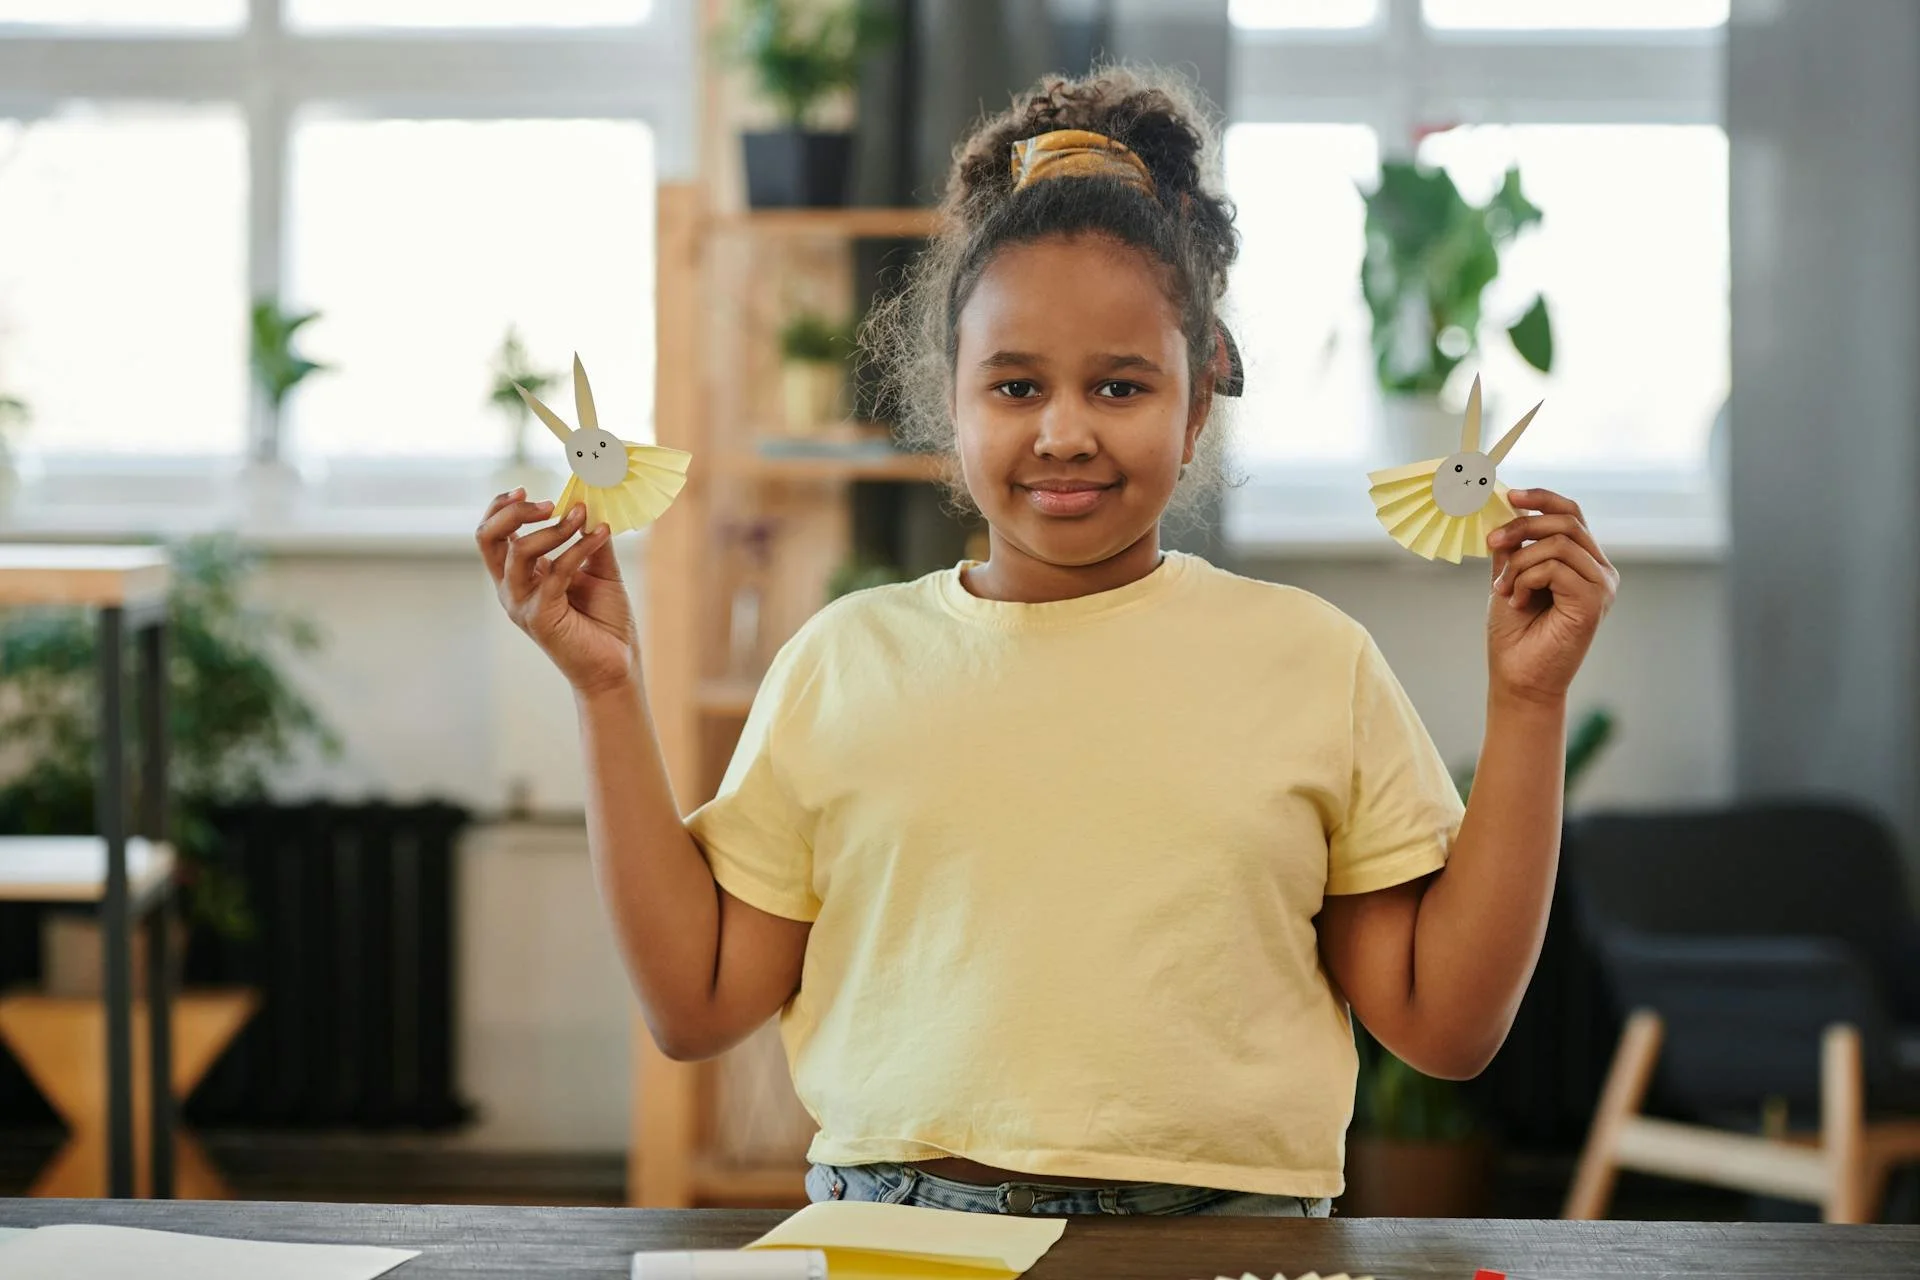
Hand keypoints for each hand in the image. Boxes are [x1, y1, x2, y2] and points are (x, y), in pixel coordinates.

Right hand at [476, 489, 637, 694]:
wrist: (617, 665)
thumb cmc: (604, 621)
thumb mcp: (598, 571)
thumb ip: (588, 541)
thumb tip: (591, 505)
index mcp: (519, 576)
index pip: (491, 534)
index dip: (501, 508)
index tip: (526, 490)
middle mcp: (512, 588)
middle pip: (488, 538)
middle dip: (513, 512)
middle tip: (549, 502)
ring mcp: (522, 603)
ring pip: (519, 552)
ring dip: (553, 528)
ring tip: (582, 516)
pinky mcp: (540, 617)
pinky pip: (555, 571)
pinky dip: (579, 548)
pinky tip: (602, 534)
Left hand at [1485, 488, 1618, 703]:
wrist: (1517, 677)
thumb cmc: (1515, 633)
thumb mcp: (1509, 577)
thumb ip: (1514, 547)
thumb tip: (1505, 508)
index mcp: (1583, 562)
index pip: (1571, 514)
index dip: (1542, 498)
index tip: (1509, 496)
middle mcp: (1599, 571)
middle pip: (1566, 521)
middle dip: (1521, 527)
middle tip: (1492, 544)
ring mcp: (1602, 586)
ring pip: (1558, 544)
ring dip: (1519, 562)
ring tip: (1505, 588)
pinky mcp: (1595, 601)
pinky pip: (1556, 567)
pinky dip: (1527, 579)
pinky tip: (1518, 601)